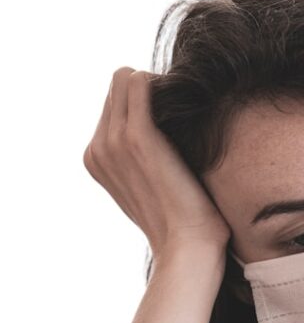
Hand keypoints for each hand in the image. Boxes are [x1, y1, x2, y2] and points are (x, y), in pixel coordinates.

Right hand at [83, 66, 231, 260]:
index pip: (114, 104)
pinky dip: (164, 84)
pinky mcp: (136, 136)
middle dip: (150, 90)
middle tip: (184, 111)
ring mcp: (112, 141)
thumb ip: (147, 159)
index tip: (175, 117)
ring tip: (186, 109)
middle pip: (117, 87)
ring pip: (126, 77)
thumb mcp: (155, 186)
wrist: (188, 245)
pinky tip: (187, 102)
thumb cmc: (184, 222)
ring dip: (159, 85)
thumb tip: (168, 136)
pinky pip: (138, 82)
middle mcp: (97, 147)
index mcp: (97, 159)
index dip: (145, 103)